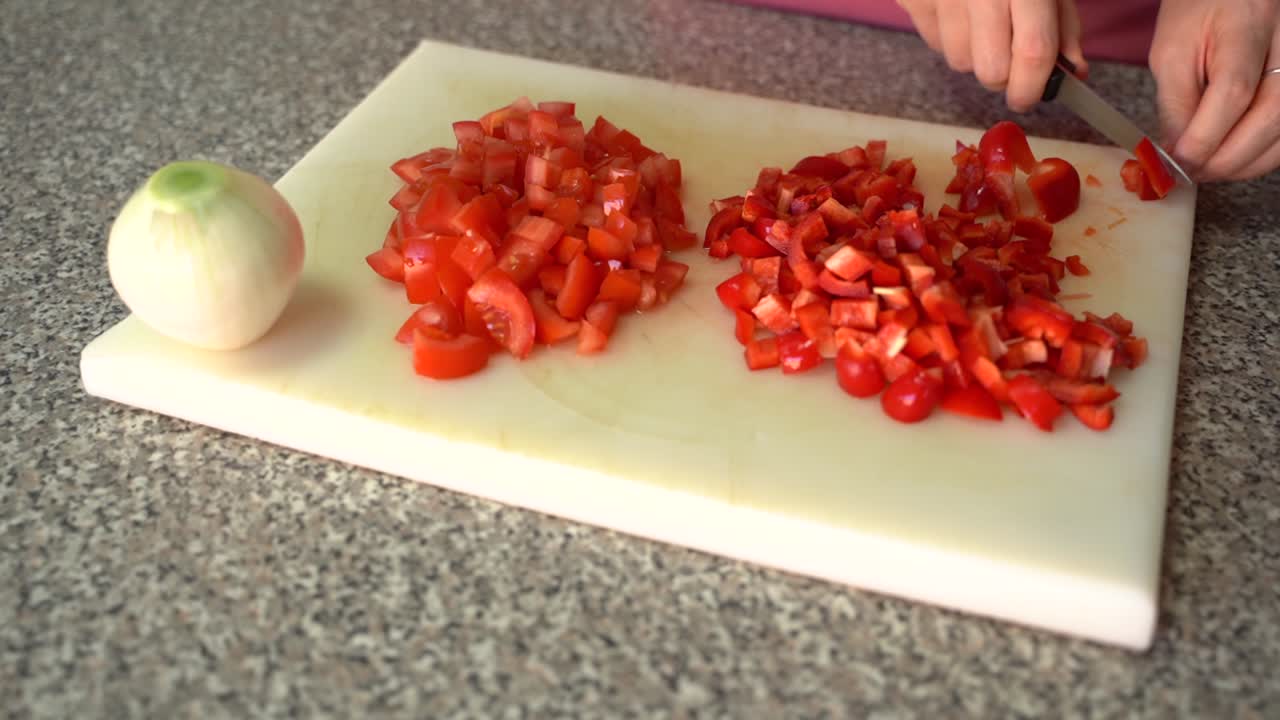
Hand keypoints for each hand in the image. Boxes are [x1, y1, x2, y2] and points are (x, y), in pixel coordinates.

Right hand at [896, 0, 1087, 111]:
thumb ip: (1063, 21)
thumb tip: (1072, 71)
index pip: (1031, 52)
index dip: (1033, 86)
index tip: (1032, 97)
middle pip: (988, 71)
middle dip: (1001, 76)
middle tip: (1007, 58)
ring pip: (957, 61)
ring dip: (973, 54)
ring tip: (980, 21)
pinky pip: (932, 41)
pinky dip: (948, 36)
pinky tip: (958, 8)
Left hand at [1150, 0, 1279, 181]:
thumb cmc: (1199, 12)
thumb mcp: (1172, 50)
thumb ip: (1176, 102)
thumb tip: (1178, 152)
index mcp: (1248, 27)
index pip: (1234, 92)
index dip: (1205, 136)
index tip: (1178, 161)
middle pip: (1270, 115)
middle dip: (1227, 157)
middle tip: (1192, 173)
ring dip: (1246, 162)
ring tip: (1209, 170)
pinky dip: (1262, 153)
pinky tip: (1234, 159)